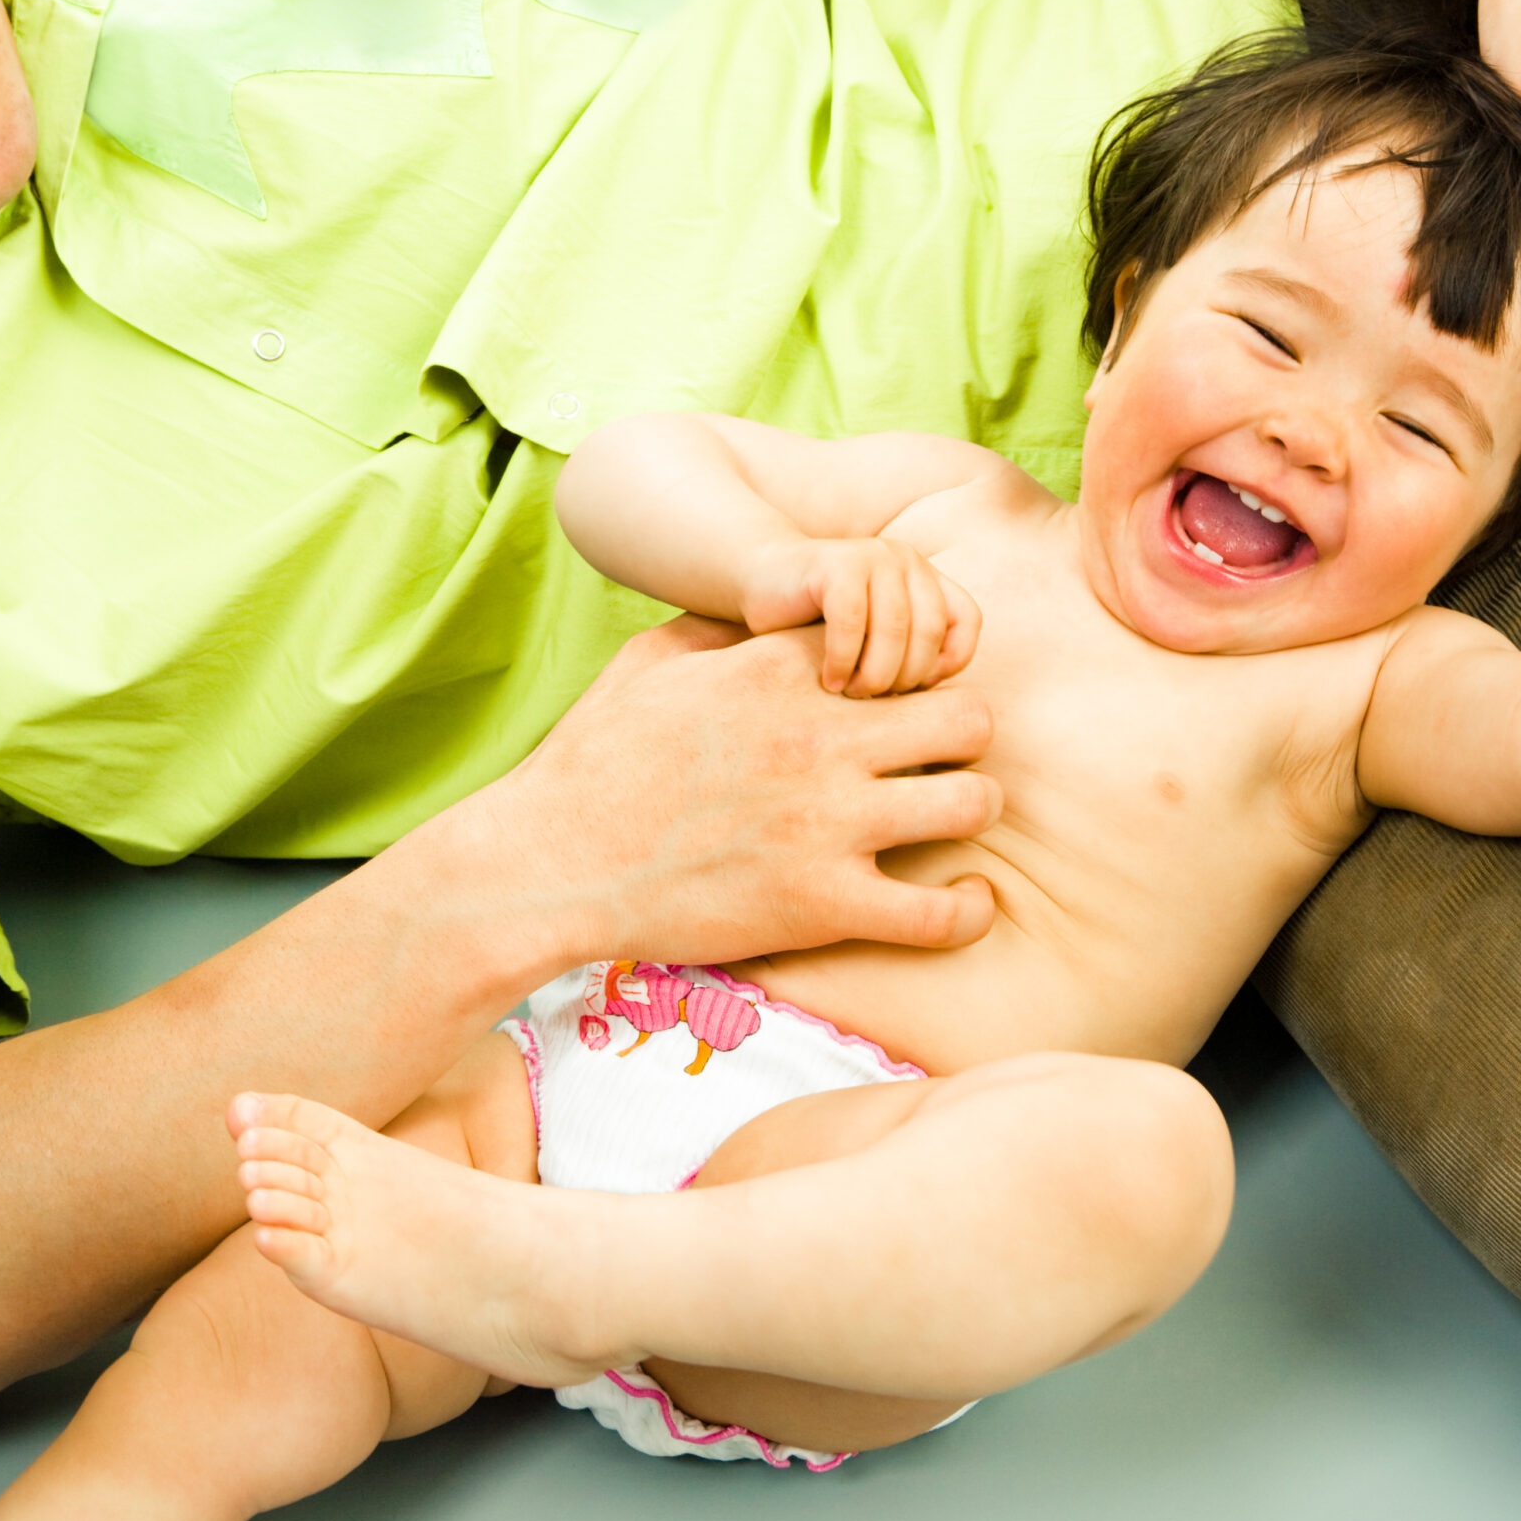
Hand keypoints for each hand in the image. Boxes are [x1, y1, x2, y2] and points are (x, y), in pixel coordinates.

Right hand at [488, 615, 1001, 962]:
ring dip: (969, 812)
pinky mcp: (823, 906)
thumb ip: (724, 627)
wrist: (547, 864)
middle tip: (938, 763)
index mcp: (780, 671)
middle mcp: (818, 737)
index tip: (899, 705)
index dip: (913, 675)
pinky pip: (943, 913)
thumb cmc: (591, 761)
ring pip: (973, 802)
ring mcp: (826, 823)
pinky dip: (967, 912)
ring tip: (947, 826)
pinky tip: (962, 905)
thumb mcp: (651, 661)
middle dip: (963, 738)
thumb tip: (772, 607)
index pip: (902, 645)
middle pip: (969, 716)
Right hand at [742, 538, 980, 696]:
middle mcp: (906, 561)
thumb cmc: (821, 626)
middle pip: (930, 632)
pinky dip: (843, 660)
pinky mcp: (836, 563)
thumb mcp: (876, 643)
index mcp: (926, 577)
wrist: (762, 580)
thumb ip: (909, 660)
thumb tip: (940, 712)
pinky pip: (852, 622)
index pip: (966, 622)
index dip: (947, 664)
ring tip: (851, 695)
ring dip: (874, 674)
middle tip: (874, 701)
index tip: (913, 691)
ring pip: (894, 629)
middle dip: (903, 678)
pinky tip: (829, 681)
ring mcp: (873, 556)